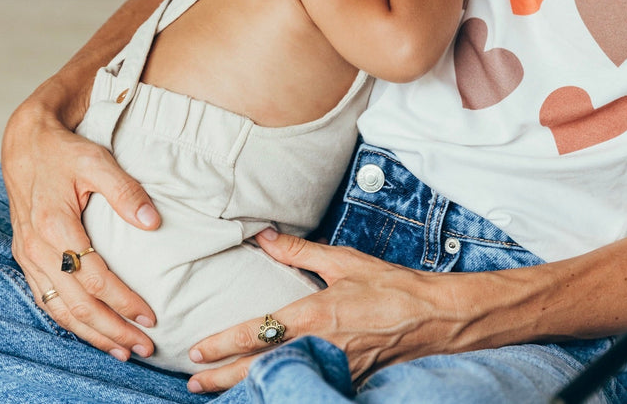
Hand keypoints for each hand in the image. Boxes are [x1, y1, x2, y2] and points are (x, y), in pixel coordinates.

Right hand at [1, 105, 160, 360]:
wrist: (27, 143)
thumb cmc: (64, 151)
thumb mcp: (97, 161)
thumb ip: (125, 191)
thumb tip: (153, 221)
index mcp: (56, 226)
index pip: (96, 278)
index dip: (124, 301)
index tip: (151, 315)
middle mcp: (38, 249)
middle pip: (78, 304)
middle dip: (112, 330)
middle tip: (143, 346)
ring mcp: (30, 257)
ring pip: (60, 310)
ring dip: (92, 334)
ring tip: (122, 349)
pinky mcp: (28, 259)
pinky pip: (48, 300)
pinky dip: (70, 322)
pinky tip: (91, 331)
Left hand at [185, 230, 469, 393]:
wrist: (432, 317)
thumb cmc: (390, 286)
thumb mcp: (344, 261)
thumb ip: (300, 253)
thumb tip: (264, 237)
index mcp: (315, 314)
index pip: (258, 330)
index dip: (224, 343)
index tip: (198, 349)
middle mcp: (319, 346)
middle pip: (259, 369)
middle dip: (223, 378)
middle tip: (194, 381)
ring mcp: (332, 369)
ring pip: (280, 382)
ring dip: (248, 388)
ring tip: (219, 390)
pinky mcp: (347, 382)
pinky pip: (306, 387)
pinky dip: (282, 389)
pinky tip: (268, 389)